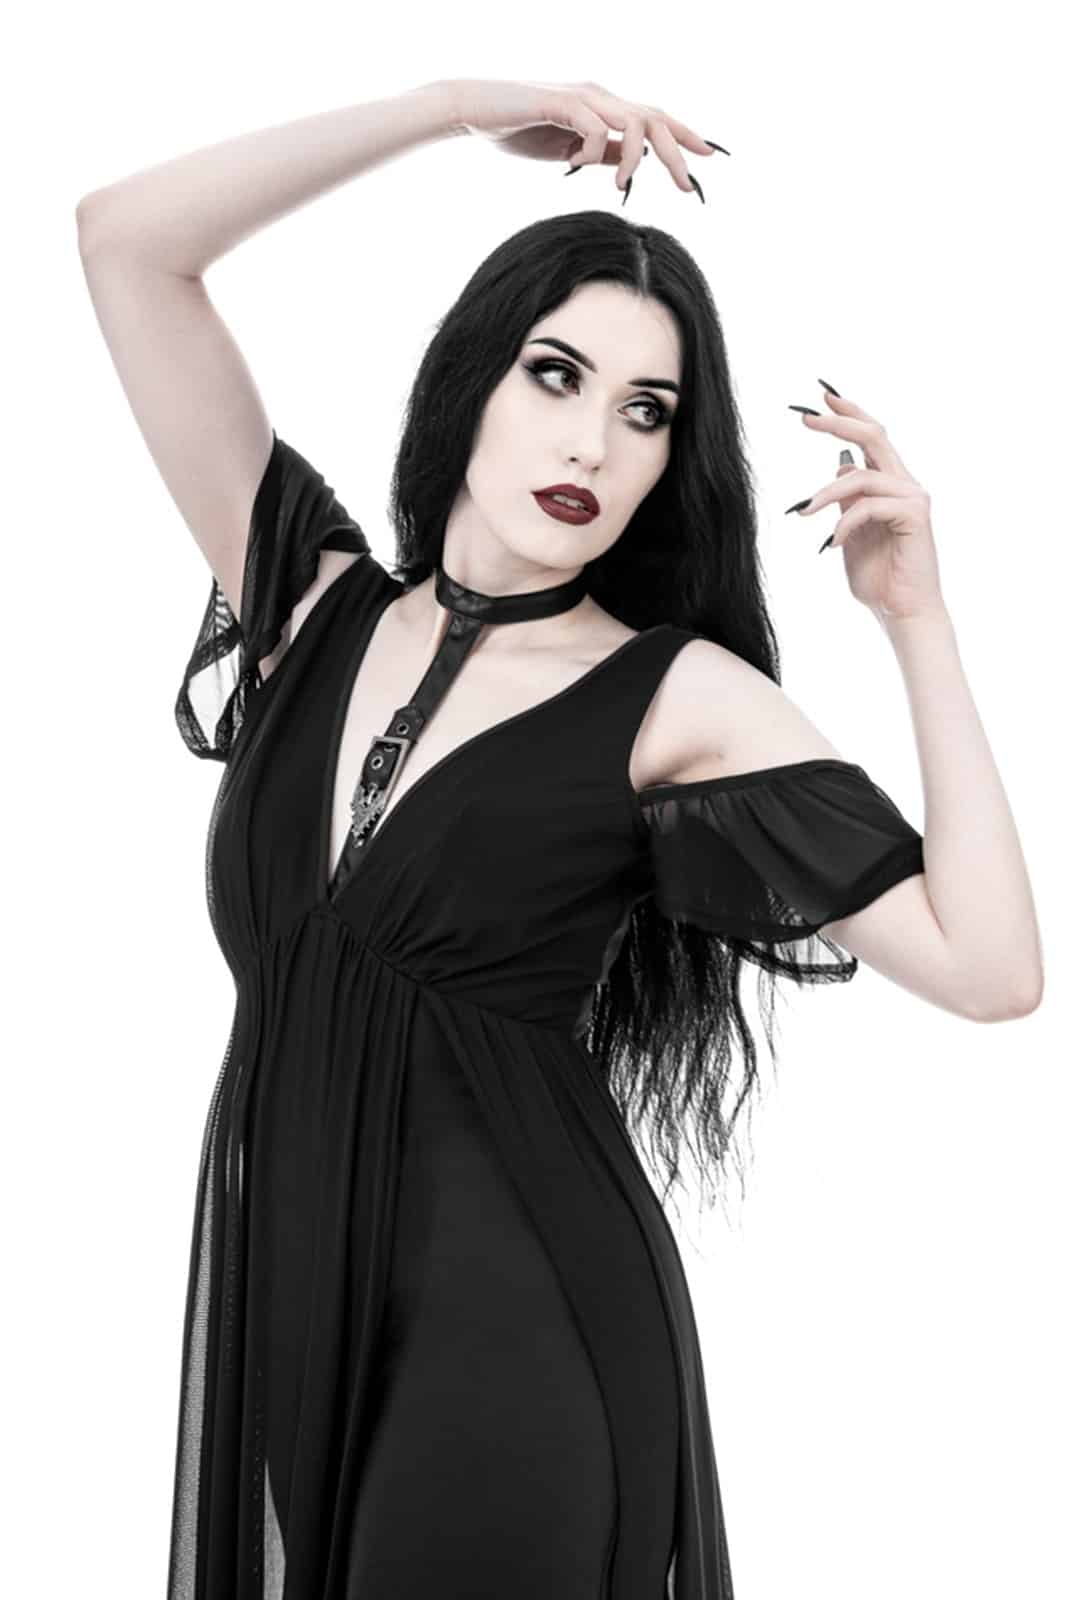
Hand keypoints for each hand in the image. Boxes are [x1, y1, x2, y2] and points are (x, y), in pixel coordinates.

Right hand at [446, 77, 719, 195]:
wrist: (475, 111)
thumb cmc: (517, 129)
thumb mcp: (568, 148)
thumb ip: (599, 152)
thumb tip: (628, 164)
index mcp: (604, 107)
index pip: (654, 119)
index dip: (683, 135)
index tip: (707, 157)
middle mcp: (599, 96)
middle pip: (655, 119)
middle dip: (678, 151)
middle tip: (689, 187)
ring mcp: (582, 97)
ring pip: (633, 121)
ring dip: (636, 157)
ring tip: (622, 184)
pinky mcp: (561, 102)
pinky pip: (595, 126)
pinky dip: (593, 149)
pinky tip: (573, 162)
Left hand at [789, 388, 946, 623]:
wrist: (901, 612)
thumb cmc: (877, 578)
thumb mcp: (850, 533)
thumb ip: (846, 503)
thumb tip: (837, 472)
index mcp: (890, 485)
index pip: (872, 439)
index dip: (850, 415)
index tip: (822, 399)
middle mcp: (905, 485)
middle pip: (875, 437)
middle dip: (839, 423)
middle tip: (805, 419)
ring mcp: (913, 498)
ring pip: (861, 476)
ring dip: (825, 495)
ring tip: (805, 514)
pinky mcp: (915, 516)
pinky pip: (869, 505)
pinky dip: (845, 523)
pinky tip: (833, 544)